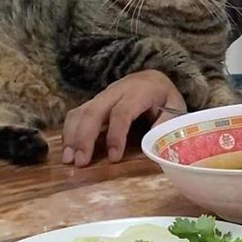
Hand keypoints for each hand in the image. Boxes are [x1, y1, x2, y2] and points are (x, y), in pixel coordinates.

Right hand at [62, 70, 185, 166]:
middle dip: (85, 137)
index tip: (114, 158)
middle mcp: (117, 91)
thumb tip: (152, 142)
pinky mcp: (94, 101)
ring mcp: (103, 95)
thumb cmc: (165, 98)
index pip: (123, 112)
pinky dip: (69, 130)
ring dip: (72, 135)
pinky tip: (67, 149)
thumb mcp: (175, 108)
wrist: (152, 78)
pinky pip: (77, 113)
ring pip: (82, 111)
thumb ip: (165, 124)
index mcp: (140, 92)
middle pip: (95, 111)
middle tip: (80, 162)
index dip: (116, 135)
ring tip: (68, 159)